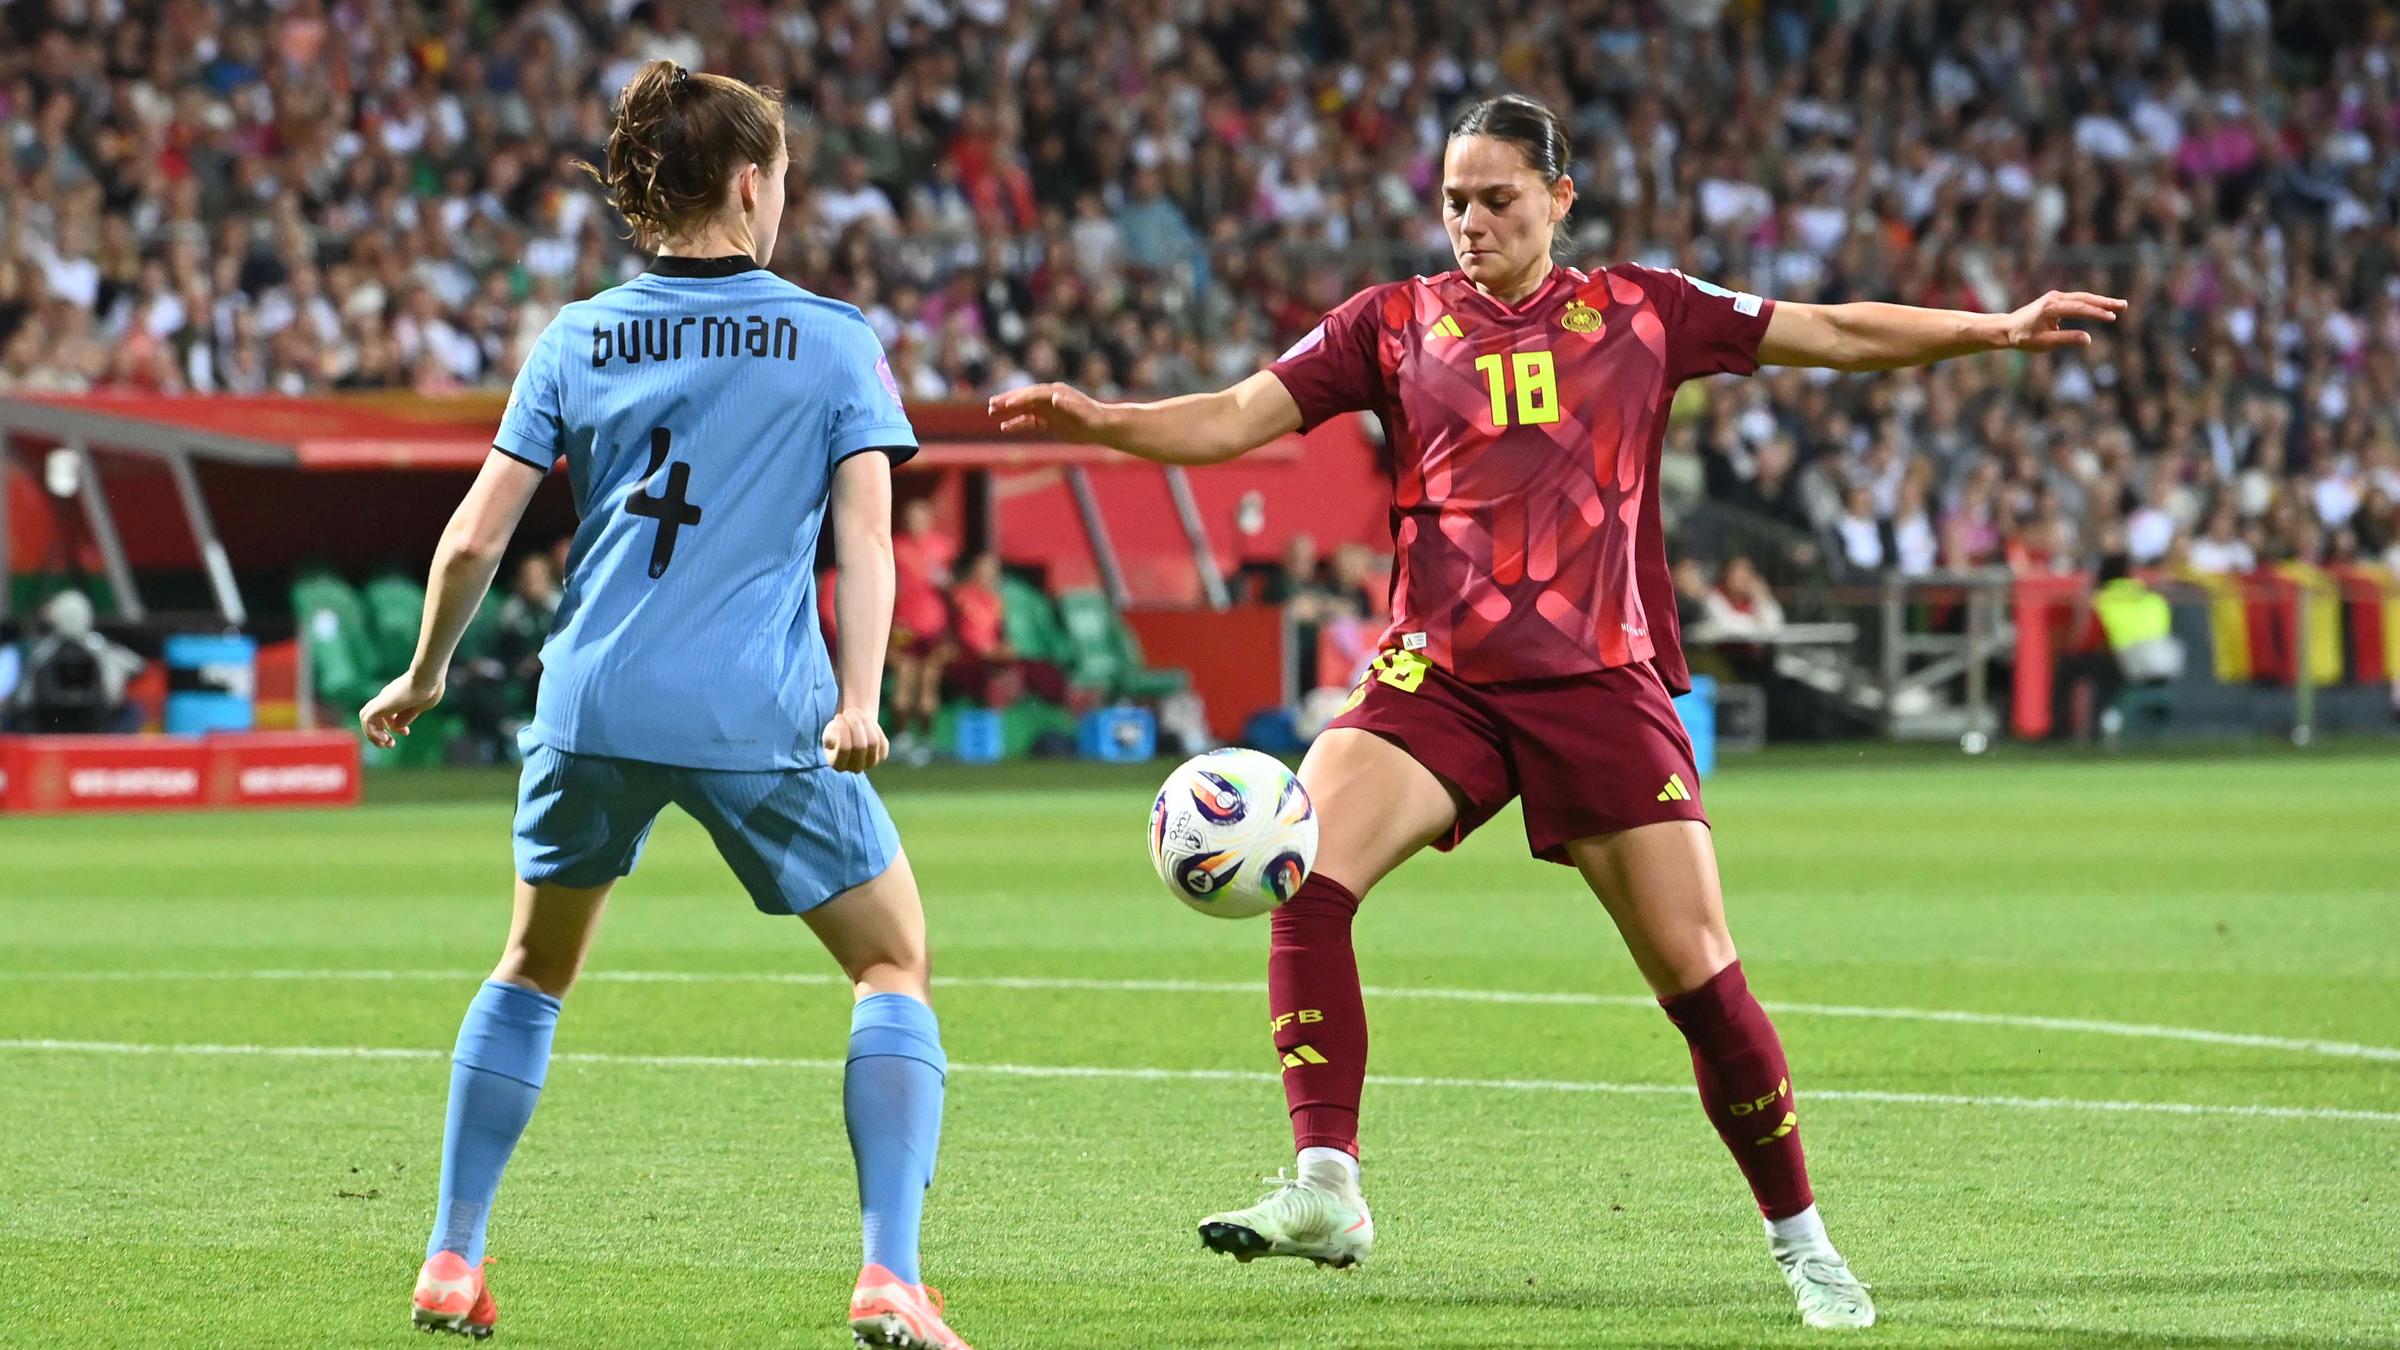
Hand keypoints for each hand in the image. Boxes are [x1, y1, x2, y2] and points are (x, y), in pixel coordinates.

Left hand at [360, 671, 443, 748]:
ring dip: (373, 734)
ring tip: (384, 744)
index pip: (388, 713)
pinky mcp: (379, 705)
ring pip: (367, 717)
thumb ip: (407, 717)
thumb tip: (396, 728)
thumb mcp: (419, 707)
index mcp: (398, 696)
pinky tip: (384, 738)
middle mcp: (387, 697)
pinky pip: (367, 721)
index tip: (406, 732)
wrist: (426, 679)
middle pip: (375, 715)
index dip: (396, 727)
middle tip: (391, 744)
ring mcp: (382, 700)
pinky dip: (372, 732)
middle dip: (381, 732)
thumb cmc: (430, 690)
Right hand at [821, 707, 886, 772]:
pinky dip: (873, 727)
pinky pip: (881, 740)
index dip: (842, 730)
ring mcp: (870, 764)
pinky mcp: (882, 756)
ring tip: (856, 713)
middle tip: (848, 712)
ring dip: (864, 723)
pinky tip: (865, 721)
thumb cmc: (837, 730)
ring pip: (873, 742)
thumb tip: (841, 731)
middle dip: (855, 724)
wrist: (852, 731)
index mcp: (838, 765)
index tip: (838, 716)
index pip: (844, 748)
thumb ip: (832, 732)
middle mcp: (855, 768)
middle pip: (860, 746)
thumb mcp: (829, 730)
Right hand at [988, 383, 1111, 442]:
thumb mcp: (1083, 413)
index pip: (1034, 394)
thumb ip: (1069, 405)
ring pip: (1024, 408)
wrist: (1103, 426)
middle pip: (1025, 398)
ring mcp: (1048, 409)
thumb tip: (1054, 397)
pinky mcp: (1048, 421)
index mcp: (1057, 393)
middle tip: (991, 404)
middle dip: (1008, 400)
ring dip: (1008, 410)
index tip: (1007, 404)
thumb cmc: (1095, 419)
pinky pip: (1029, 421)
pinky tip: (1005, 427)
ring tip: (991, 411)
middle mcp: (1050, 398)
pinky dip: (1018, 423)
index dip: (1020, 398)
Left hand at [2003, 291, 2127, 352]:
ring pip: (2083, 297)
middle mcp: (2054, 298)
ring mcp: (2055, 297)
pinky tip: (2104, 306)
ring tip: (2119, 305)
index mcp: (2051, 308)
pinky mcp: (2056, 299)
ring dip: (2101, 301)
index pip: (2079, 309)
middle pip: (2085, 299)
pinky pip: (2078, 299)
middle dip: (2105, 302)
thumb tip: (2088, 339)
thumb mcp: (2044, 343)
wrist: (2007, 328)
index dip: (2096, 313)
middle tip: (2123, 305)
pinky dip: (2092, 302)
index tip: (2112, 317)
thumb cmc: (2024, 338)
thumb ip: (2066, 340)